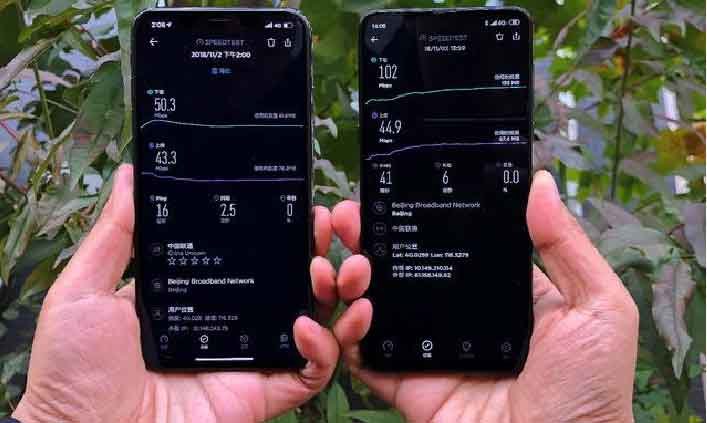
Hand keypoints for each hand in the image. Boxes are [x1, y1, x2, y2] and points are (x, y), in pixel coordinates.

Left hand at [13, 164, 338, 422]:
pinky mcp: (262, 394)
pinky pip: (311, 372)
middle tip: (328, 228)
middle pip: (293, 285)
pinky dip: (323, 348)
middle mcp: (233, 322)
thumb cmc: (75, 368)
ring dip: (335, 295)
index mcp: (200, 293)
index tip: (301, 204)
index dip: (283, 230)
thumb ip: (115, 234)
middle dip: (321, 254)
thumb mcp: (87, 289)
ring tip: (330, 272)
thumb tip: (130, 175)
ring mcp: (251, 359)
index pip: (254, 255)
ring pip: (315, 323)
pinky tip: (306, 325)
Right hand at [328, 170, 638, 422]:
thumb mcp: (596, 307)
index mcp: (498, 291)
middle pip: (405, 269)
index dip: (423, 215)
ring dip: (352, 278)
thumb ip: (566, 246)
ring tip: (343, 256)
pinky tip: (347, 306)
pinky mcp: (407, 384)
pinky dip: (348, 333)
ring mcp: (429, 349)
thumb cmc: (589, 388)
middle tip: (347, 214)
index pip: (452, 243)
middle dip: (373, 238)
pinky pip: (366, 356)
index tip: (393, 187)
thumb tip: (539, 183)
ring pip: (377, 307)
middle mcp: (458, 315)